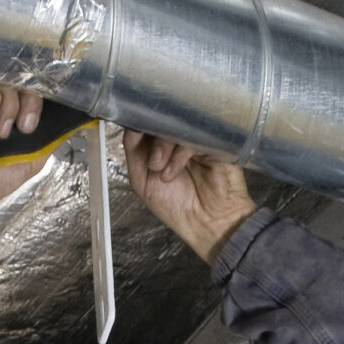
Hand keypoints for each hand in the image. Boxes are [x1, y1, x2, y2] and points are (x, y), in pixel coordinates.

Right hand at [0, 79, 46, 214]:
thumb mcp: (36, 153)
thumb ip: (51, 132)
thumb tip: (75, 117)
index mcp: (12, 108)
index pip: (31, 84)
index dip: (40, 95)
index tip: (38, 121)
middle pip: (19, 77)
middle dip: (29, 101)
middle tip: (24, 128)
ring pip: (1, 78)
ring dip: (9, 104)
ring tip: (1, 132)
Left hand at [124, 130, 256, 264]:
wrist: (206, 223)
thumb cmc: (176, 206)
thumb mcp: (142, 180)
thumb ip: (134, 151)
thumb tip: (130, 125)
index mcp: (161, 145)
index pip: (148, 122)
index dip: (139, 125)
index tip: (133, 134)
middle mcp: (178, 139)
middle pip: (161, 121)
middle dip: (151, 140)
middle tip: (152, 164)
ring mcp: (196, 139)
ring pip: (174, 127)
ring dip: (162, 149)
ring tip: (161, 172)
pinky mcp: (213, 142)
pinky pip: (191, 137)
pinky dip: (178, 155)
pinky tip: (173, 173)